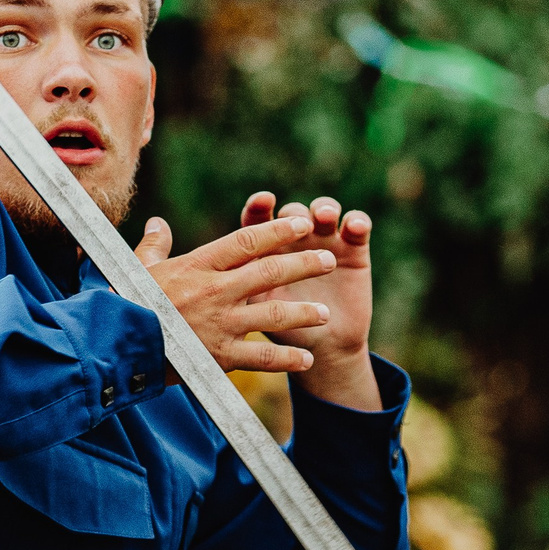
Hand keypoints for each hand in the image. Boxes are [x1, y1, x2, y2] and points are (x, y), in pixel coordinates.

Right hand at [134, 211, 337, 378]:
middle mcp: (215, 291)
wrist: (114, 346)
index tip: (302, 224)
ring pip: (274, 313)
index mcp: (198, 265)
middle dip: (304, 264)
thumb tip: (157, 224)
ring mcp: (220, 324)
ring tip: (325, 314)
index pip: (246, 241)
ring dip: (303, 313)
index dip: (278, 231)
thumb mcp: (137, 269)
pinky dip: (287, 360)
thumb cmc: (124, 303)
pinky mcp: (220, 356)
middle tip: (329, 259)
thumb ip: (154, 246)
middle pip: (270, 271)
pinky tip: (306, 360)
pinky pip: (262, 358)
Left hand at [233, 192, 379, 410]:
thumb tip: (191, 271)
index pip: (258, 223)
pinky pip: (357, 229)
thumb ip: (227, 291)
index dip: (260, 208)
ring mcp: (325, 242)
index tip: (263, 200)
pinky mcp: (354, 250)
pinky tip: (355, 226)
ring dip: (325, 209)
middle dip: (294, 214)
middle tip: (300, 222)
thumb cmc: (280, 330)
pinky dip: (357, 222)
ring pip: (324, 212)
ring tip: (325, 217)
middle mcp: (294, 241)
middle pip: (292, 214)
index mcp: (265, 251)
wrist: (321, 350)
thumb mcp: (249, 312)